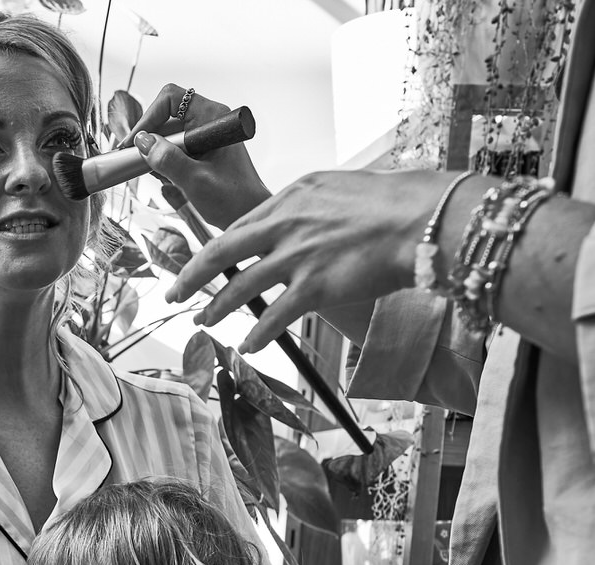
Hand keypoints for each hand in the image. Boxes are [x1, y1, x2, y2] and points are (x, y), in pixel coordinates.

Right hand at [128, 84, 270, 229]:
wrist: (248, 214)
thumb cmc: (232, 198)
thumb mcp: (194, 180)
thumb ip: (167, 159)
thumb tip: (142, 142)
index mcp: (212, 117)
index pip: (172, 98)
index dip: (149, 116)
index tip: (136, 141)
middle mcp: (209, 120)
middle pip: (167, 117)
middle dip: (150, 138)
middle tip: (134, 159)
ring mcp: (205, 135)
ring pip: (168, 134)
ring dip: (156, 152)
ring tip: (153, 173)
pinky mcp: (202, 149)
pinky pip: (175, 147)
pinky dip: (164, 160)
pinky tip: (165, 177)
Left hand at [162, 168, 464, 352]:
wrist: (423, 218)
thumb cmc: (393, 204)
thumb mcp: (340, 189)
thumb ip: (310, 207)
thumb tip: (296, 222)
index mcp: (292, 196)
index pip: (241, 225)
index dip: (214, 247)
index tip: (201, 261)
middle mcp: (286, 223)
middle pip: (222, 251)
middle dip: (191, 275)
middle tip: (172, 292)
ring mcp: (298, 255)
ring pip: (241, 286)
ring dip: (217, 307)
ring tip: (202, 320)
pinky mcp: (315, 286)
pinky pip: (275, 317)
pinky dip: (258, 334)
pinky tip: (249, 345)